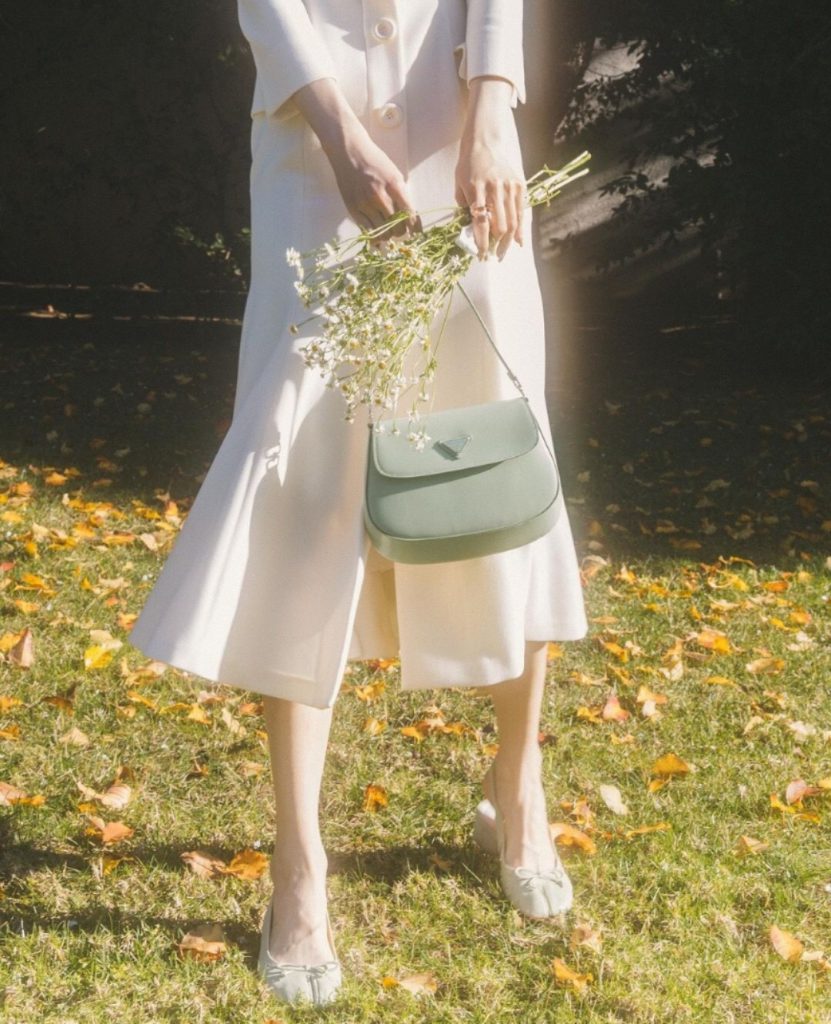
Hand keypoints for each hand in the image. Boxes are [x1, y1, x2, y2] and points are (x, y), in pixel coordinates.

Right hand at [289, 78, 418, 238]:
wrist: (349, 151)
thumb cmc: (374, 160)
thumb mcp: (393, 173)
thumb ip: (401, 194)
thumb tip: (410, 217)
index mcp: (394, 184)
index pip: (409, 213)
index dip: (414, 226)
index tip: (416, 232)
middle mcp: (379, 195)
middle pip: (396, 226)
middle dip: (401, 232)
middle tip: (401, 232)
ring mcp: (364, 203)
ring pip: (382, 231)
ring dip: (388, 235)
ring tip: (389, 233)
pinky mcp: (353, 208)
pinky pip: (366, 230)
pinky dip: (374, 236)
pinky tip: (378, 237)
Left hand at [455, 77, 525, 260]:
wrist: (484, 141)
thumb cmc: (468, 164)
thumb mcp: (459, 184)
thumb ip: (464, 206)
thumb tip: (471, 230)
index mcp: (476, 188)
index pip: (481, 222)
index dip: (482, 242)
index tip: (481, 255)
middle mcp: (494, 187)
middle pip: (500, 225)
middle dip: (496, 245)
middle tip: (492, 256)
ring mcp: (509, 186)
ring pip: (512, 221)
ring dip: (508, 241)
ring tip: (503, 252)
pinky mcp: (519, 184)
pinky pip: (521, 212)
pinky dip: (520, 229)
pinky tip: (518, 241)